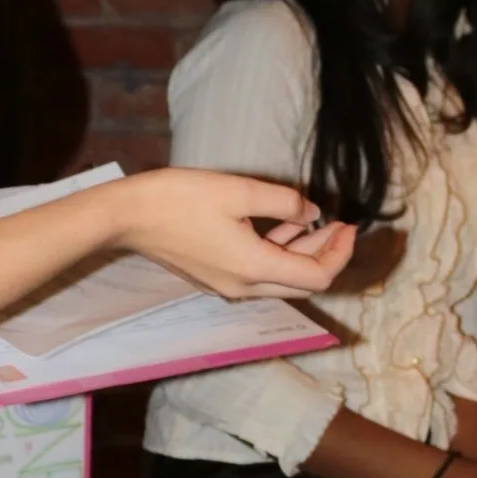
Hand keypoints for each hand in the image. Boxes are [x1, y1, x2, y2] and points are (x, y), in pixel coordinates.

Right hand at [108, 169, 355, 300]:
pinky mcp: (214, 276)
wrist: (127, 216)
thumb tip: (312, 212)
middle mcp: (244, 287)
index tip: (348, 226)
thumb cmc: (179, 199)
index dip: (339, 253)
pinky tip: (285, 225)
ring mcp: (227, 285)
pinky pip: (258, 271)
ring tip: (319, 221)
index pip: (316, 277)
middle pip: (300, 282)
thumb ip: (284, 203)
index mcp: (254, 268)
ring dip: (302, 253)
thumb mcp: (240, 191)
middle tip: (340, 224)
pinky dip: (278, 251)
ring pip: (280, 278)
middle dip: (326, 254)